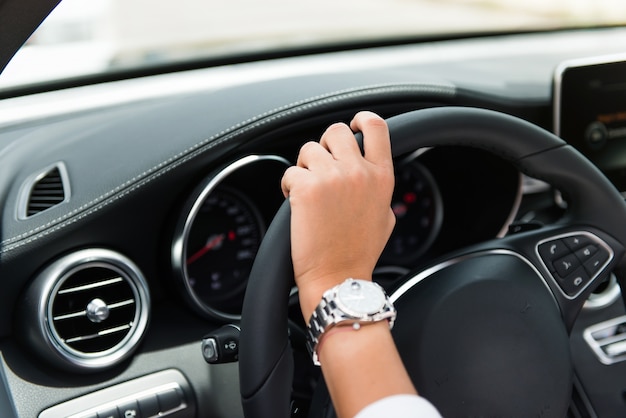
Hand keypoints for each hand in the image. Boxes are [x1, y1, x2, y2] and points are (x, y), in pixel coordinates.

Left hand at [281, 111, 394, 320]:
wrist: (338, 278)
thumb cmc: (359, 253)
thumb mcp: (385, 216)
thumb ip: (379, 187)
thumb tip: (372, 171)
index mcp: (382, 176)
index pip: (376, 127)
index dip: (361, 119)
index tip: (352, 123)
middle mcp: (359, 172)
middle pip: (336, 131)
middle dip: (325, 146)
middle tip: (320, 168)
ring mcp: (332, 178)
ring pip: (308, 150)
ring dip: (304, 168)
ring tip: (308, 194)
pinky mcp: (306, 188)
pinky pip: (289, 172)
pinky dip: (289, 187)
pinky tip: (296, 206)